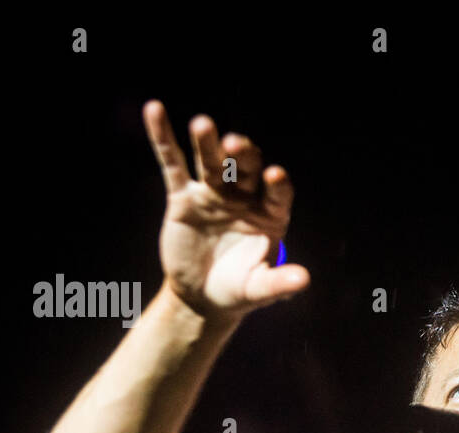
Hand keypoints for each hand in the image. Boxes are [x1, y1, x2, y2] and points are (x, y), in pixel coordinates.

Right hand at [142, 100, 309, 321]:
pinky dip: (163, 137)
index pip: (278, 193)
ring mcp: (214, 193)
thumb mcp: (259, 289)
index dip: (278, 184)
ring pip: (211, 162)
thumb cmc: (238, 290)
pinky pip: (172, 163)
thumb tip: (303, 280)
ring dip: (207, 142)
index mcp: (270, 215)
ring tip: (202, 124)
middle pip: (246, 169)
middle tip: (234, 144)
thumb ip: (280, 283)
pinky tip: (154, 110)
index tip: (275, 175)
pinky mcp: (183, 195)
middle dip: (241, 156)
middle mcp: (245, 197)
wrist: (202, 296)